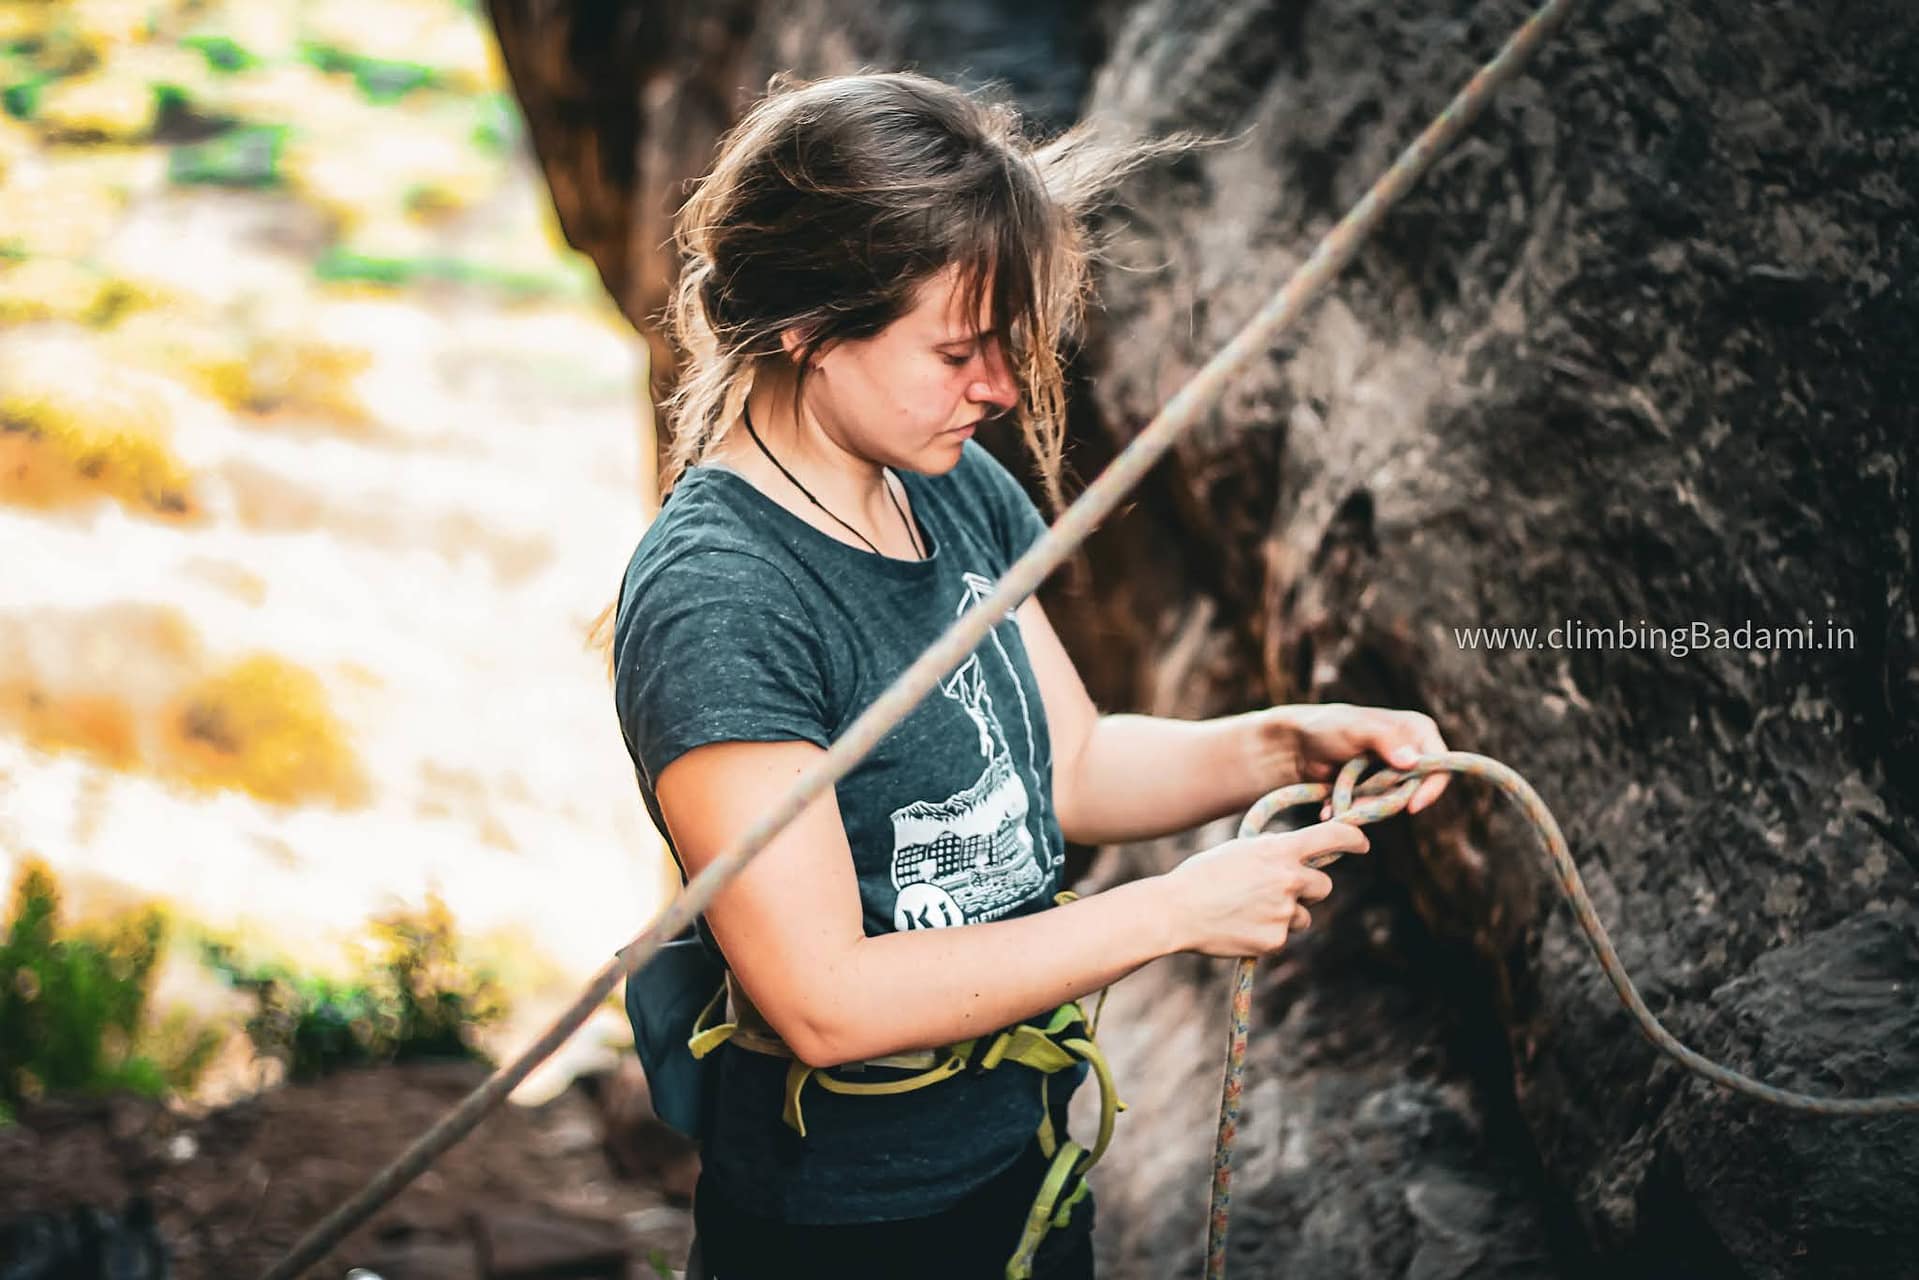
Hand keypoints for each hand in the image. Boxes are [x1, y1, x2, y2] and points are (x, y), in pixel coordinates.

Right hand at [1162, 821, 1369, 957]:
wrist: (1176, 911)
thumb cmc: (1204, 875)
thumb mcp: (1241, 850)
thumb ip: (1274, 852)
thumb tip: (1300, 857)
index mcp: (1279, 850)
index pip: (1332, 837)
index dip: (1353, 839)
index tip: (1362, 844)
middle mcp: (1288, 879)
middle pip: (1323, 885)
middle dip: (1308, 889)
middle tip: (1278, 890)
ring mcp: (1284, 912)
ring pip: (1303, 914)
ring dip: (1286, 913)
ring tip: (1248, 910)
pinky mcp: (1275, 940)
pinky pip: (1283, 935)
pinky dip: (1267, 933)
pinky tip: (1240, 926)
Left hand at [1269, 702, 1450, 817]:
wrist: (1296, 745)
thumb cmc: (1327, 726)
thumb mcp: (1356, 728)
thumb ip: (1384, 740)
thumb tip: (1412, 761)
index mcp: (1417, 730)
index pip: (1441, 765)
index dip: (1431, 788)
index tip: (1411, 806)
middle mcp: (1412, 752)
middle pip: (1418, 789)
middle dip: (1388, 801)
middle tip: (1358, 805)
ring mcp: (1394, 773)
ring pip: (1394, 803)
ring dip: (1367, 808)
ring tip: (1338, 804)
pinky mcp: (1376, 790)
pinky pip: (1375, 809)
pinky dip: (1355, 811)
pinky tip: (1330, 807)